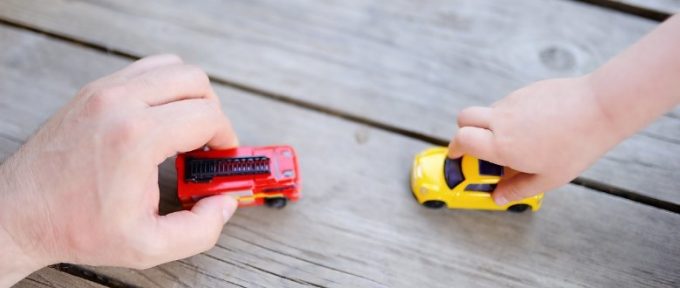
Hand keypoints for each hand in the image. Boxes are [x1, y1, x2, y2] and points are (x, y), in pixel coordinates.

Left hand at [0, 54, 237, 283]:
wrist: (19, 213)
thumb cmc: (77, 228)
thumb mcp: (149, 246)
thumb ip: (201, 229)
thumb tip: (225, 202)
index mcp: (137, 137)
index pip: (208, 114)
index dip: (226, 137)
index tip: (221, 156)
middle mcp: (120, 102)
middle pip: (195, 80)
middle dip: (212, 111)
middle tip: (207, 143)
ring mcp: (103, 90)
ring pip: (171, 66)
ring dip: (189, 94)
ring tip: (185, 128)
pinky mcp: (93, 90)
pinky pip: (145, 71)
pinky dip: (163, 88)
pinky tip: (159, 120)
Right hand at [449, 76, 621, 204]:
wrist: (599, 108)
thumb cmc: (576, 146)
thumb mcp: (548, 178)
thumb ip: (517, 189)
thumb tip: (498, 197)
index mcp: (501, 145)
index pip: (461, 141)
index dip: (454, 149)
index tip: (457, 157)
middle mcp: (500, 120)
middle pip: (463, 118)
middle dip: (463, 131)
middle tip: (476, 146)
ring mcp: (512, 102)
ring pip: (488, 111)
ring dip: (490, 124)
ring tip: (518, 140)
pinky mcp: (526, 91)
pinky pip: (508, 103)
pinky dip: (511, 115)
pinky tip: (536, 126)